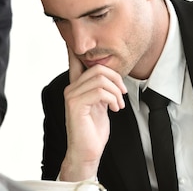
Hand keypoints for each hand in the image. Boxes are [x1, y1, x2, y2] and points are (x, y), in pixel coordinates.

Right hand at [60, 48, 126, 181]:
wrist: (87, 152)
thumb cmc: (93, 131)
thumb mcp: (100, 105)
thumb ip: (100, 90)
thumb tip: (109, 77)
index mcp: (76, 86)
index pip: (74, 60)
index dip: (76, 48)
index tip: (74, 39)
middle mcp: (71, 88)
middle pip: (98, 68)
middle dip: (117, 79)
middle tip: (122, 94)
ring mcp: (71, 95)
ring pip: (100, 78)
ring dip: (116, 92)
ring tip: (119, 105)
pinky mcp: (75, 104)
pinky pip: (100, 91)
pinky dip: (113, 99)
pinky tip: (114, 109)